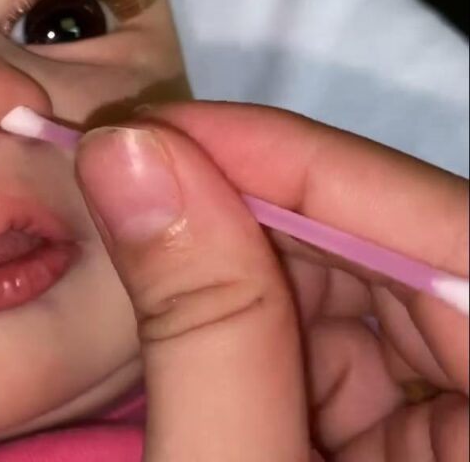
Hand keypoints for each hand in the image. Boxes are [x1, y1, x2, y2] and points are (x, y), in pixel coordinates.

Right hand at [74, 102, 467, 460]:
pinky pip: (356, 343)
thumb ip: (203, 324)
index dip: (309, 168)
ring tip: (140, 229)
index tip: (168, 130)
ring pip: (375, 291)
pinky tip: (187, 301)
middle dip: (264, 207)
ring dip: (250, 258)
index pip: (456, 243)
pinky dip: (259, 316)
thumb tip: (126, 154)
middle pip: (410, 257)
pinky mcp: (422, 437)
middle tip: (131, 169)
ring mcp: (465, 425)